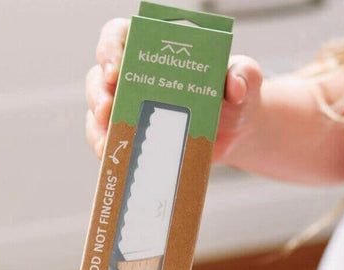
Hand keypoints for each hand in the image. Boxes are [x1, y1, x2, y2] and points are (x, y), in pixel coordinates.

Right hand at [85, 18, 262, 161]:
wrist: (235, 132)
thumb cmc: (235, 97)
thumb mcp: (245, 79)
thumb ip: (245, 74)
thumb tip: (235, 86)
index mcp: (155, 51)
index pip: (120, 37)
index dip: (110, 49)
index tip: (116, 71)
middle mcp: (136, 77)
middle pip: (100, 77)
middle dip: (99, 94)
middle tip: (108, 110)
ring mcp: (131, 108)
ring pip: (99, 112)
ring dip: (97, 126)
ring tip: (106, 142)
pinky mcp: (134, 135)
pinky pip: (110, 140)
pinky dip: (107, 149)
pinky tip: (111, 158)